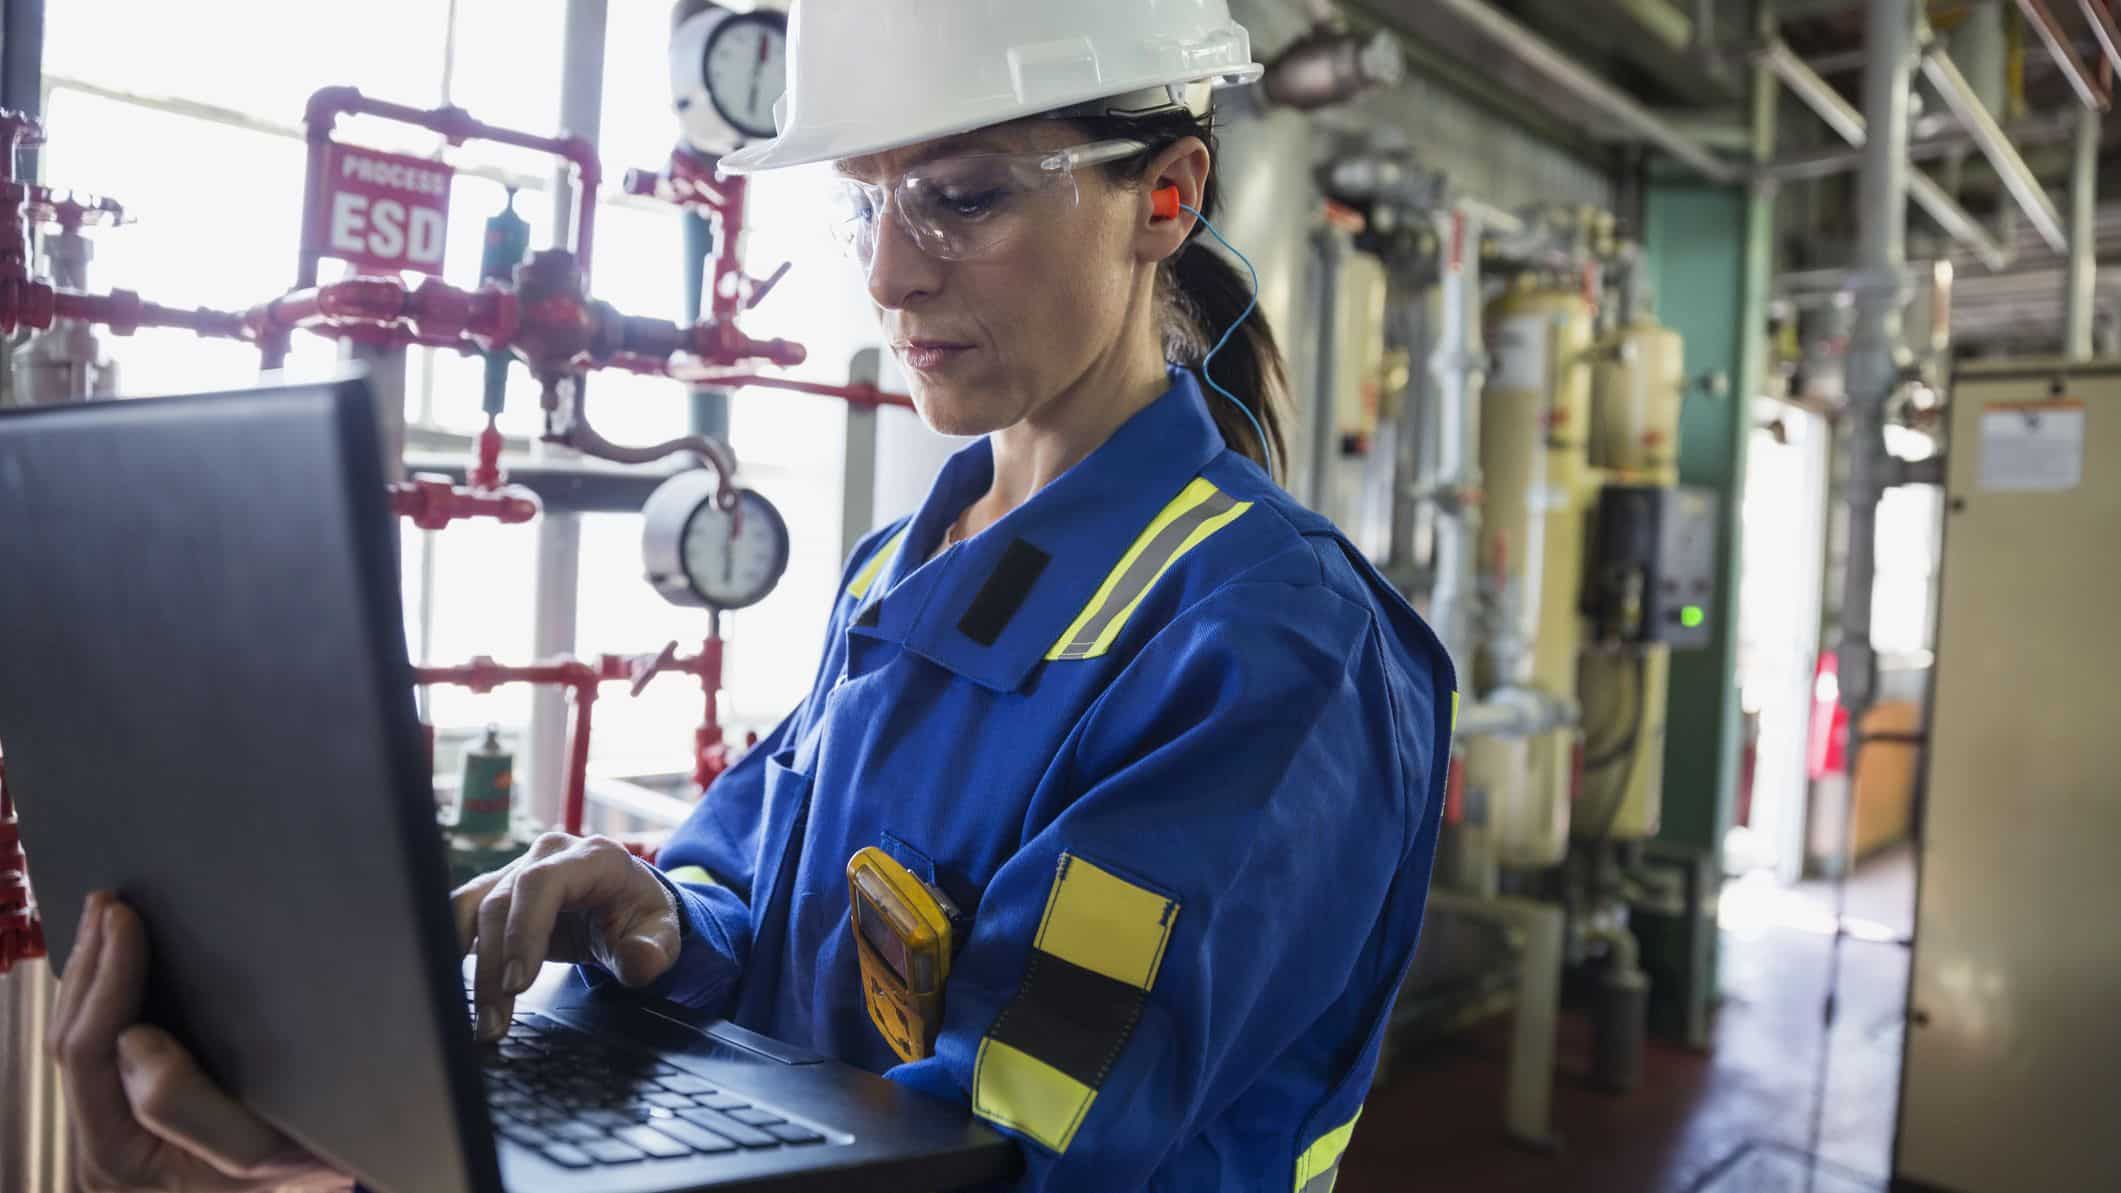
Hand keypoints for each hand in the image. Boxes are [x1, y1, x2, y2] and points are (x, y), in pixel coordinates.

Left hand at [49, 893, 349, 1191]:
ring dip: (93, 971)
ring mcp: (110, 1126)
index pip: (90, 1055)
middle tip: (109, 902)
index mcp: (119, 1157)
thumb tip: (134, 1039)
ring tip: (106, 914)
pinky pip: (103, 1042)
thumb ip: (186, 1107)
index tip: (126, 920)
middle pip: (72, 1040)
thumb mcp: (256, 1146)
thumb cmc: (299, 1160)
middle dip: (91, 965)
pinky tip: (120, 955)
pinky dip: (108, 990)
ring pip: (79, 1037)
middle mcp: (98, 1146)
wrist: (322, 1172)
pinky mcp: (129, 1107)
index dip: (106, 982)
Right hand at [452, 833, 682, 1041]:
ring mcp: (518, 868)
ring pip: (475, 909)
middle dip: (493, 967)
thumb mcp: (662, 934)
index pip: (542, 884)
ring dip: (467, 964)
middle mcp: (548, 855)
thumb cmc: (641, 916)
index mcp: (593, 857)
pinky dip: (451, 947)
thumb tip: (640, 960)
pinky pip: (463, 913)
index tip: (516, 983)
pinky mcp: (497, 889)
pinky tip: (449, 985)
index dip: (523, 931)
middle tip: (494, 1021)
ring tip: (477, 1016)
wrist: (626, 903)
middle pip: (502, 903)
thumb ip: (654, 950)